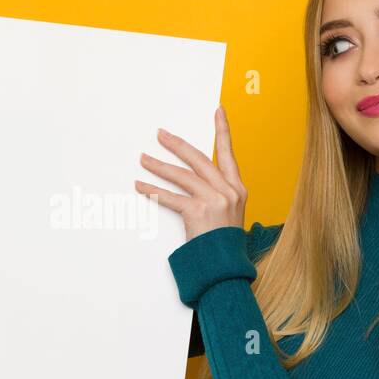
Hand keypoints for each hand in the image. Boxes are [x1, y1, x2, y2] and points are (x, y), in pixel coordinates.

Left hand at [135, 106, 246, 241]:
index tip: (218, 111)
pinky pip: (170, 197)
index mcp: (237, 188)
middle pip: (198, 159)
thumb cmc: (225, 244)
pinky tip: (140, 185)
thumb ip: (220, 194)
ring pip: (181, 175)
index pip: (228, 153)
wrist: (226, 267)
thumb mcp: (232, 214)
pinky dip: (152, 190)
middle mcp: (228, 190)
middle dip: (177, 145)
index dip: (223, 131)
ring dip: (158, 166)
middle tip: (160, 135)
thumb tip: (200, 180)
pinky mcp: (197, 212)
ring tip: (143, 159)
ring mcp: (214, 200)